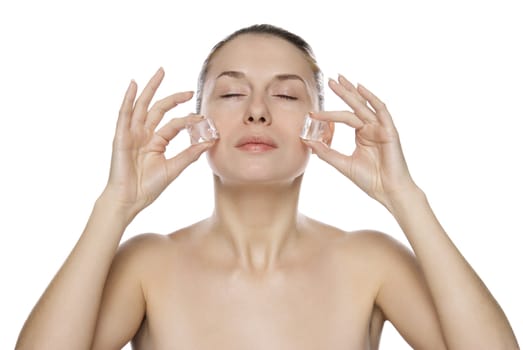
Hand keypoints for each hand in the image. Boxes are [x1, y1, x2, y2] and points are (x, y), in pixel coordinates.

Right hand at [102, 68, 213, 216]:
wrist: (130, 200)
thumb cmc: (148, 187)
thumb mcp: (174, 168)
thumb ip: (190, 154)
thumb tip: (210, 142)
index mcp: (156, 142)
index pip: (174, 124)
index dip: (188, 120)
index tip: (203, 118)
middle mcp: (144, 134)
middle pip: (158, 109)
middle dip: (173, 97)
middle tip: (189, 90)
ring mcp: (132, 134)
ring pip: (142, 106)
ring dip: (150, 88)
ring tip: (160, 73)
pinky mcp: (121, 137)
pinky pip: (124, 115)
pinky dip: (128, 99)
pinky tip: (134, 85)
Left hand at [302, 74, 416, 207]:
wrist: (388, 191)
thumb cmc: (370, 180)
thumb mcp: (342, 164)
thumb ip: (326, 152)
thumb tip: (307, 142)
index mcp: (362, 134)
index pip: (344, 118)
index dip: (328, 114)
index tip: (312, 112)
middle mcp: (371, 128)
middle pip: (355, 105)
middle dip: (342, 92)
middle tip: (329, 79)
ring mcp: (381, 128)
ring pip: (364, 106)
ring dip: (352, 92)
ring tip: (340, 80)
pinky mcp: (390, 131)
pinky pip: (381, 110)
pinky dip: (371, 99)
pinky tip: (361, 89)